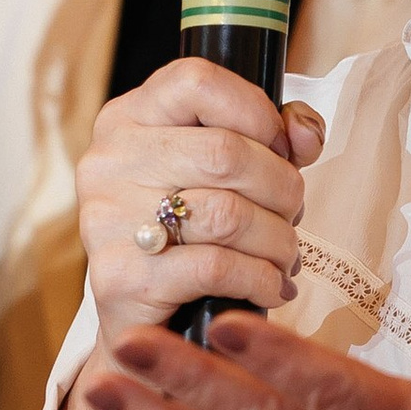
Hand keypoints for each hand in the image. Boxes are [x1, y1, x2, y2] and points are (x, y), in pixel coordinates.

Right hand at [65, 61, 321, 409]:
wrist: (144, 329)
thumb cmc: (192, 235)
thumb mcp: (222, 171)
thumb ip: (273, 136)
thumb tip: (304, 136)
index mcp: (128, 119)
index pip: (196, 80)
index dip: (257, 110)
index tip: (281, 149)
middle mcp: (107, 162)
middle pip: (226, 152)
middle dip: (282, 187)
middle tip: (292, 214)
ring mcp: (106, 221)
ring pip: (228, 213)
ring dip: (278, 238)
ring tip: (286, 254)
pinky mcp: (120, 279)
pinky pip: (218, 267)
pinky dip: (262, 278)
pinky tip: (272, 287)